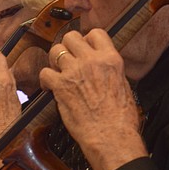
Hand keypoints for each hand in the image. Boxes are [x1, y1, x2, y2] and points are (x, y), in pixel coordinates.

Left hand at [39, 30, 145, 169]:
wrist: (111, 136)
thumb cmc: (121, 119)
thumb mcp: (123, 85)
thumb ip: (110, 71)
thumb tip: (103, 69)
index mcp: (110, 59)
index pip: (95, 33)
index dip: (87, 40)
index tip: (84, 48)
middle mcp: (91, 61)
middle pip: (71, 37)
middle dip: (67, 46)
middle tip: (67, 59)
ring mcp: (74, 72)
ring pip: (55, 50)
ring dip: (54, 60)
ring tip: (57, 71)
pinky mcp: (60, 86)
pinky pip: (45, 72)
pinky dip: (45, 79)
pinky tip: (50, 87)